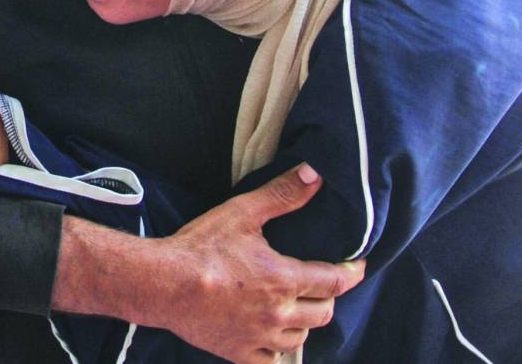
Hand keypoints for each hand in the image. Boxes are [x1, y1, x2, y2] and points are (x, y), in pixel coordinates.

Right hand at [54, 165, 364, 363]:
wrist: (163, 284)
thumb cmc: (202, 247)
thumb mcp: (243, 213)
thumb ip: (282, 195)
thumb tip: (314, 175)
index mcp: (285, 279)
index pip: (334, 281)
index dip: (351, 273)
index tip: (358, 267)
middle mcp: (279, 315)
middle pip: (323, 313)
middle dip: (328, 298)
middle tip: (323, 286)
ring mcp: (259, 338)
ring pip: (300, 339)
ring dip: (304, 323)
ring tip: (298, 310)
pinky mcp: (238, 352)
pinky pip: (271, 360)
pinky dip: (277, 349)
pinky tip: (271, 337)